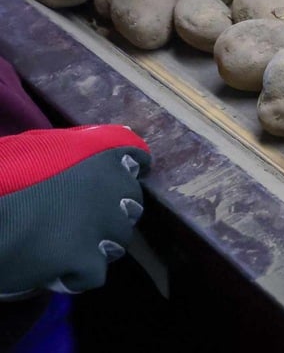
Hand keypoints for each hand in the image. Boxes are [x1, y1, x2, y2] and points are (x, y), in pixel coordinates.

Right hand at [0, 125, 150, 297]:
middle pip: (132, 206)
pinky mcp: (88, 259)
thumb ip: (76, 147)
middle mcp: (112, 188)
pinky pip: (94, 274)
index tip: (117, 183)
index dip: (129, 173)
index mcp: (102, 158)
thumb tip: (106, 139)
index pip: (138, 161)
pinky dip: (74, 277)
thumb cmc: (4, 180)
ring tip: (62, 247)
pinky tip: (51, 268)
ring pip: (117, 243)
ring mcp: (103, 225)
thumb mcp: (39, 148)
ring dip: (95, 248)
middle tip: (80, 222)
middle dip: (112, 215)